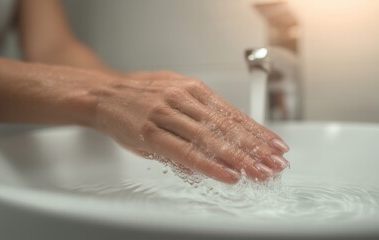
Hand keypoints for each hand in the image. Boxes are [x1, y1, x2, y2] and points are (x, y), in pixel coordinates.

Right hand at [91, 71, 289, 183]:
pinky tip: (227, 174)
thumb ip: (198, 120)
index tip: (276, 146)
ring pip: (212, 140)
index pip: (234, 114)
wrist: (103, 94)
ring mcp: (168, 115)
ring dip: (240, 158)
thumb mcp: (174, 97)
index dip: (257, 132)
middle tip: (276, 163)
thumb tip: (221, 144)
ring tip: (260, 172)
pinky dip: (210, 165)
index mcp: (193, 89)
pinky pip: (186, 152)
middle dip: (256, 148)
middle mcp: (184, 99)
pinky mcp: (151, 133)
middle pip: (228, 127)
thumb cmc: (139, 96)